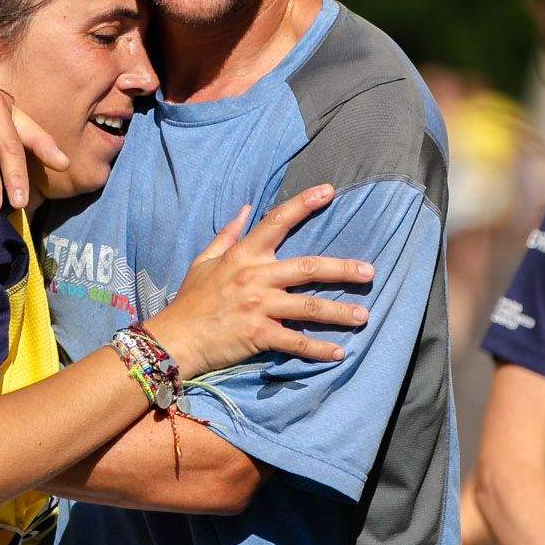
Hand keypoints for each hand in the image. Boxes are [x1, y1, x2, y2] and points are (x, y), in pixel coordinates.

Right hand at [148, 186, 372, 381]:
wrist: (175, 339)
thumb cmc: (190, 301)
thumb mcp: (203, 262)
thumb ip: (227, 235)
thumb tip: (246, 208)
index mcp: (243, 255)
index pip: (277, 221)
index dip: (304, 204)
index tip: (329, 192)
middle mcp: (255, 276)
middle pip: (309, 267)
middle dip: (343, 269)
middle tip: (369, 272)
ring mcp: (259, 306)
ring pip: (310, 306)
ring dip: (340, 312)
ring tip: (364, 316)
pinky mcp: (259, 334)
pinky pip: (296, 341)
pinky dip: (318, 349)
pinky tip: (338, 352)